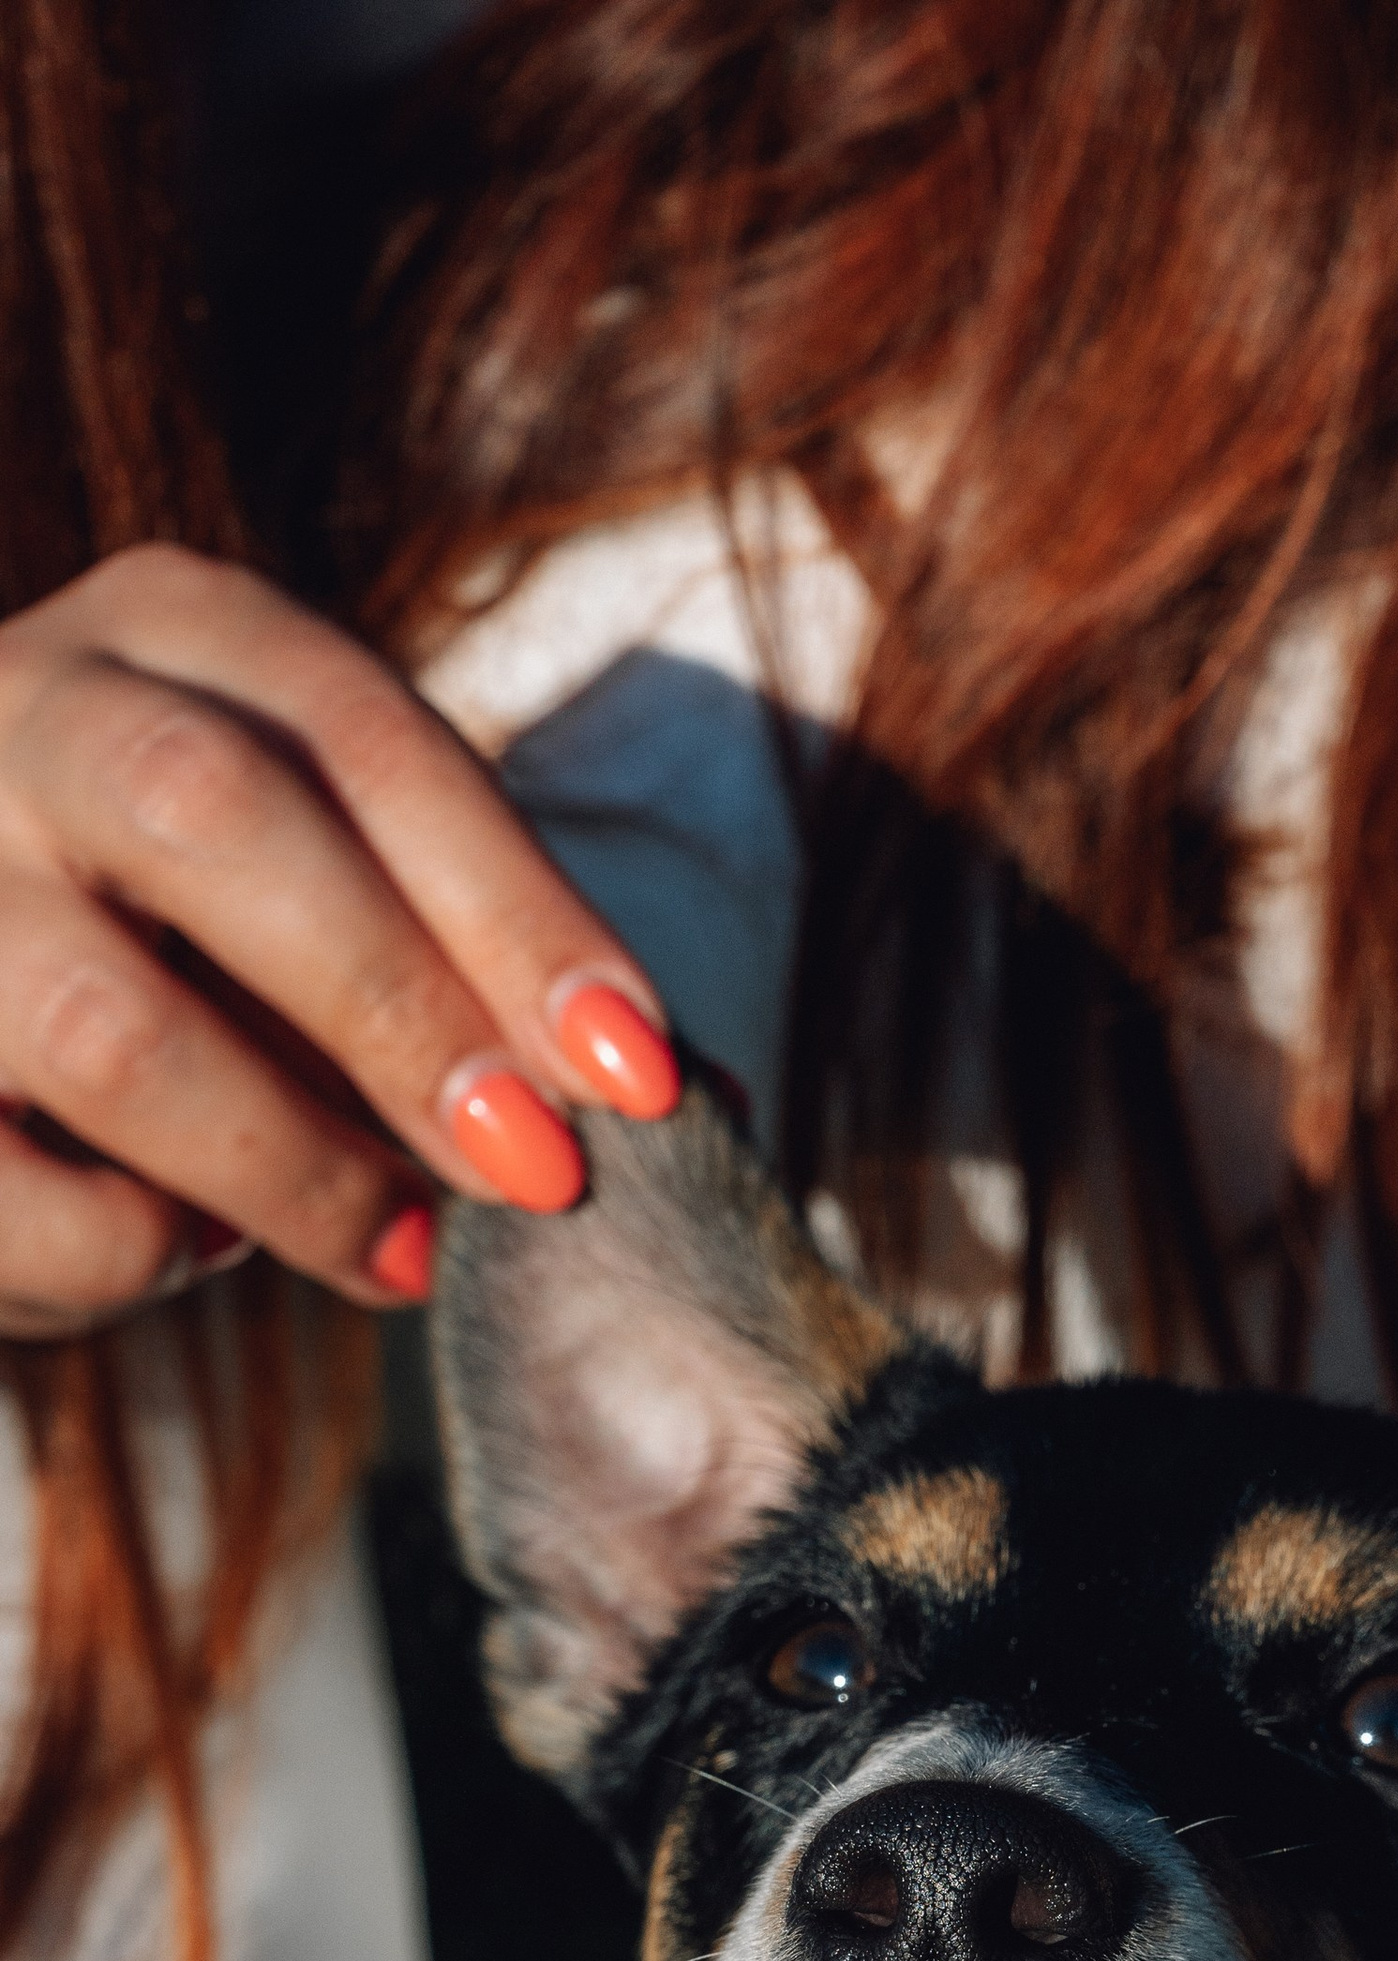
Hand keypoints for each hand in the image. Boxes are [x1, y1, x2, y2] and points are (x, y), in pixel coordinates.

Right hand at [0, 545, 679, 1333]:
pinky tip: (190, 1247)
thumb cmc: (192, 951)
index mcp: (170, 633)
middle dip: (403, 1012)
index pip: (365, 735)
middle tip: (535, 1175)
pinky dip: (137, 1254)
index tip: (640, 1074)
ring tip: (389, 1247)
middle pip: (215, 816)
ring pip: (109, 1023)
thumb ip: (484, 975)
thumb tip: (692, 1104)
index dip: (518, 910)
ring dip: (290, 1164)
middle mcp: (17, 711)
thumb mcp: (335, 908)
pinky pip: (12, 1188)